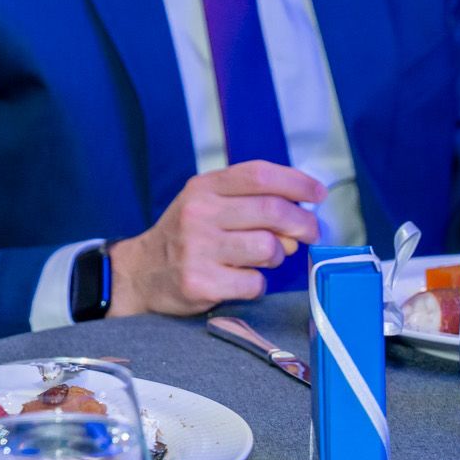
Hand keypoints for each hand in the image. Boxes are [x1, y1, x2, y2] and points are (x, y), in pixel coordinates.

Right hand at [107, 162, 325, 316]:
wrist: (141, 272)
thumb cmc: (186, 235)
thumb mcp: (207, 203)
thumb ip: (249, 202)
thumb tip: (300, 219)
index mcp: (203, 188)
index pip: (260, 175)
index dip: (297, 183)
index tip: (318, 195)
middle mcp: (199, 213)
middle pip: (273, 211)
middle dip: (303, 224)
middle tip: (309, 234)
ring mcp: (198, 248)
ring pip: (269, 248)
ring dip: (276, 256)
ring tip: (260, 259)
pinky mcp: (201, 282)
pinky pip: (255, 283)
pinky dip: (256, 284)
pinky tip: (238, 280)